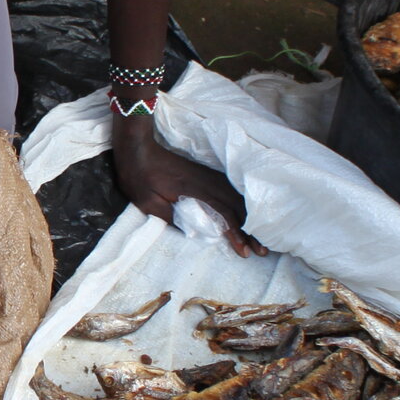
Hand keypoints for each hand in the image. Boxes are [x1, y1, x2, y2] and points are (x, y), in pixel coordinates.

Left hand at [111, 114, 264, 254]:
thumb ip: (171, 217)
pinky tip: (249, 216)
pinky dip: (243, 205)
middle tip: (261, 251)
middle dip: (250, 231)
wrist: (138, 148)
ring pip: (237, 198)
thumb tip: (194, 233)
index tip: (243, 251)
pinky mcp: (207, 174)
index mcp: (194, 188)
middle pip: (237, 206)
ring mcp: (209, 176)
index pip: (223, 213)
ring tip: (260, 239)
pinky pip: (231, 191)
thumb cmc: (139, 176)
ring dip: (250, 218)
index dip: (235, 233)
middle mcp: (207, 180)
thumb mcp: (148, 202)